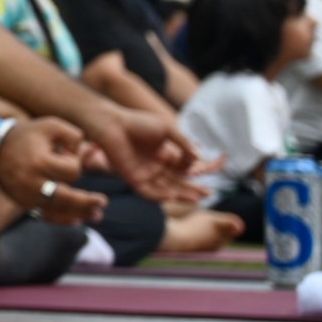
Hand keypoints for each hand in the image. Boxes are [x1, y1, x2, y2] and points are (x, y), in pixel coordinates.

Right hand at [0, 116, 101, 222]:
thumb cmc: (26, 134)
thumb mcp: (51, 125)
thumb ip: (74, 136)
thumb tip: (89, 153)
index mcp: (40, 163)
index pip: (71, 171)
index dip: (74, 161)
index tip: (63, 152)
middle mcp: (32, 183)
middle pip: (67, 198)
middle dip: (87, 201)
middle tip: (103, 202)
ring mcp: (26, 196)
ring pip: (59, 210)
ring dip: (80, 212)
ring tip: (97, 214)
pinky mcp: (23, 202)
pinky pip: (45, 215)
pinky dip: (62, 219)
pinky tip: (77, 220)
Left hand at [84, 102, 202, 203]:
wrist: (112, 123)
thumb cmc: (137, 123)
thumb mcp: (166, 129)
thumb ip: (183, 143)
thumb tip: (200, 157)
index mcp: (163, 155)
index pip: (183, 168)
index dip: (194, 170)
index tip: (203, 167)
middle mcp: (155, 167)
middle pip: (178, 182)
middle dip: (193, 189)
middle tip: (209, 194)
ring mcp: (144, 174)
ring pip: (166, 190)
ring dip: (181, 195)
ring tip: (197, 198)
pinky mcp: (132, 178)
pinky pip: (148, 192)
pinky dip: (160, 195)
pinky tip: (173, 196)